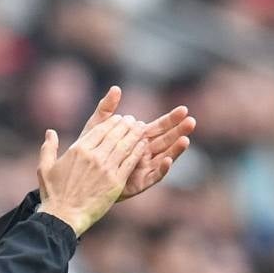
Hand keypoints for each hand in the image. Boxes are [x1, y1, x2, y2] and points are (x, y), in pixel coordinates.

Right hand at [36, 115, 146, 236]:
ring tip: (141, 128)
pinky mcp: (116, 182)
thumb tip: (50, 132)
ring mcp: (106, 169)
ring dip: (134, 135)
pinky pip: (130, 162)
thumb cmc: (54, 193)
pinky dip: (138, 151)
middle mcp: (93, 156)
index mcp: (78, 150)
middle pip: (114, 134)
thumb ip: (48, 147)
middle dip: (126, 125)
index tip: (119, 118)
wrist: (64, 216)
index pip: (100, 129)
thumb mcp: (44, 167)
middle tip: (133, 120)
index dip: (112, 122)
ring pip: (125, 145)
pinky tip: (143, 145)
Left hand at [81, 86, 195, 200]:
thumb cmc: (90, 152)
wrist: (82, 179)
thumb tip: (116, 88)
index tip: (183, 109)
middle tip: (191, 121)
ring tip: (185, 139)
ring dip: (175, 149)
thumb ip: (107, 110)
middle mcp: (146, 153)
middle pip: (167, 141)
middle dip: (179, 131)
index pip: (160, 127)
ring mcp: (144, 169)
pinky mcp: (140, 184)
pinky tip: (167, 160)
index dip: (172, 119)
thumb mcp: (97, 128)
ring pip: (164, 157)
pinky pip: (154, 176)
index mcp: (139, 139)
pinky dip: (161, 169)